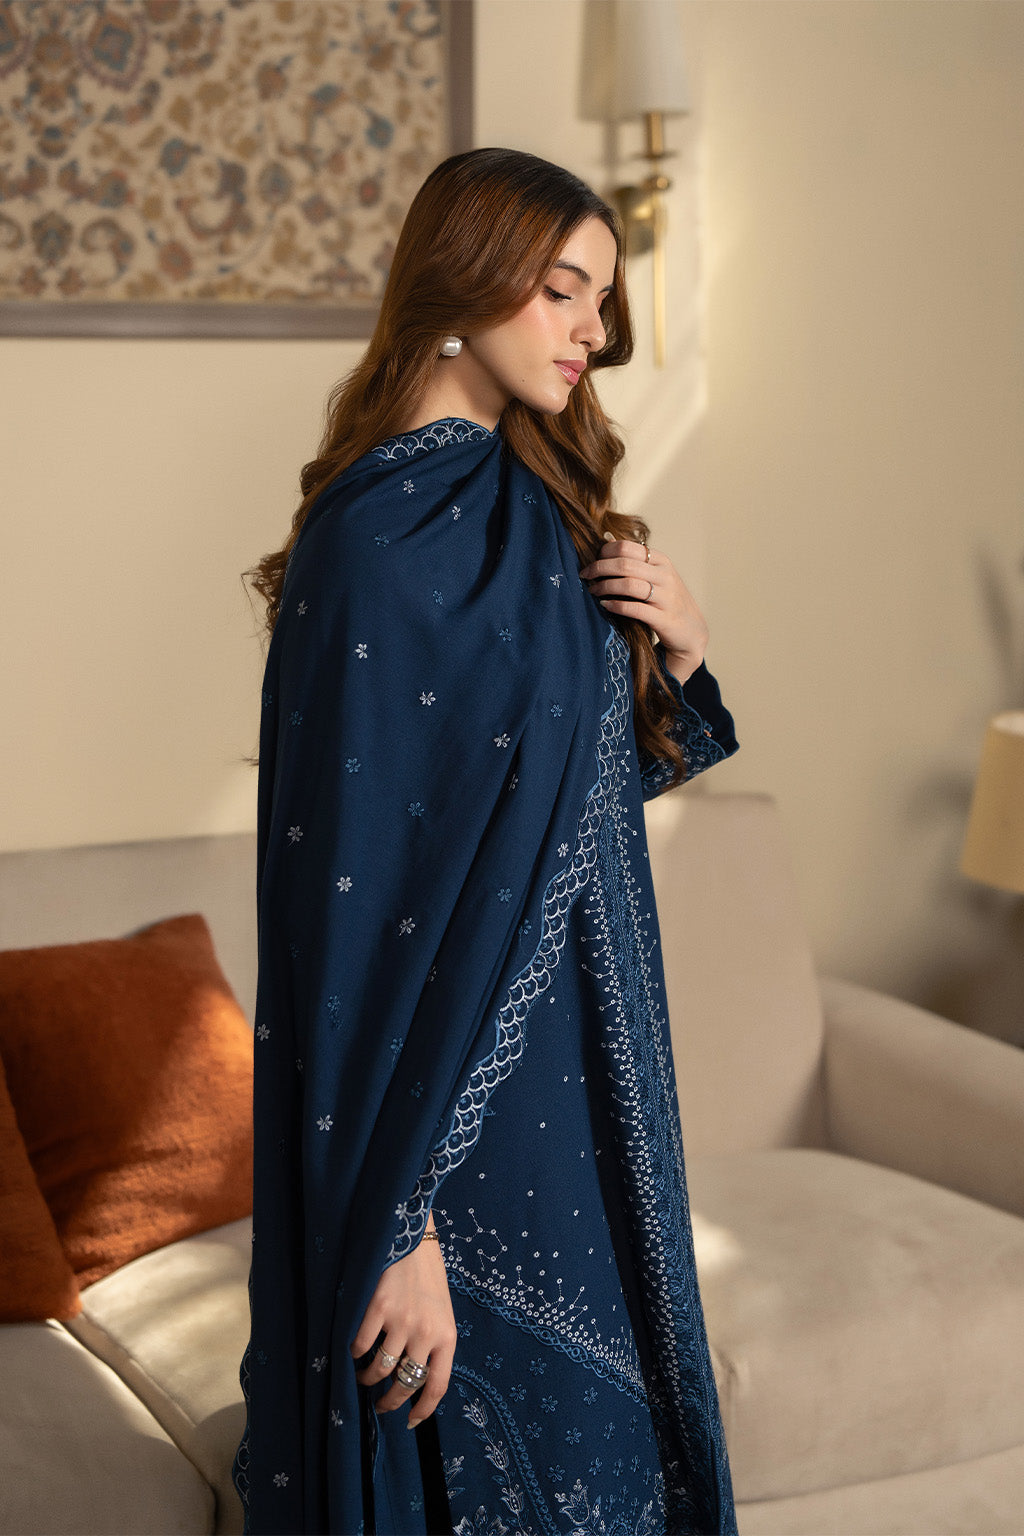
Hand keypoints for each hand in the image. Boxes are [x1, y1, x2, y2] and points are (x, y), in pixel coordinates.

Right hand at [350, 1228, 455, 1426]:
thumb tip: (416, 1380)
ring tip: (363, 1375)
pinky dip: (353, 1354)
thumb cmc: (427, 1276)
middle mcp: (426, 1332)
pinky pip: (360, 1346)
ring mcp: (402, 1320)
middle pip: (405, 1384)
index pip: (437, 1386)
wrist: (413, 1237)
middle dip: (390, 1401)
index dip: (422, 1410)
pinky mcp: (378, 1308)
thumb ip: (433, 1342)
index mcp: (447, 1335)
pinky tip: (353, 1351)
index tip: (410, 1422)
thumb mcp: (441, 1312)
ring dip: (367, 1379)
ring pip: (379, 1369)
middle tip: (380, 1404)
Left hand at [580, 536, 708, 683]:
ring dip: (605, 586)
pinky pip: (634, 608)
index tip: (591, 562)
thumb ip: (635, 561)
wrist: (691, 631)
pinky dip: (616, 605)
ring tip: (593, 591)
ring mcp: (666, 597)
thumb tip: (606, 539)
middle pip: (625, 564)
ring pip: (629, 584)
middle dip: (599, 568)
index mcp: (661, 561)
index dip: (604, 553)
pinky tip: (605, 605)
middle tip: (585, 575)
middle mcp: (665, 576)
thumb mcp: (656, 576)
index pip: (627, 547)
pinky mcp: (664, 618)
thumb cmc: (667, 601)